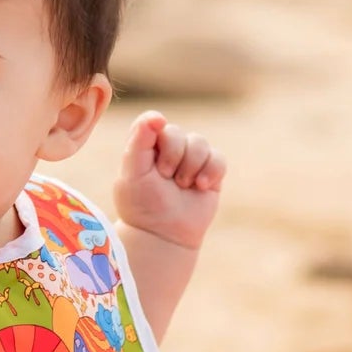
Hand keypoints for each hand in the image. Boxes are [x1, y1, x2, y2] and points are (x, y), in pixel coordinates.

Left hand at [113, 109, 225, 250]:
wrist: (164, 235)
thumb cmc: (142, 205)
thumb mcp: (133, 173)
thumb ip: (139, 142)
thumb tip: (157, 117)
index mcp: (144, 145)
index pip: (153, 122)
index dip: (156, 130)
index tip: (157, 139)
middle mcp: (167, 148)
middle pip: (177, 133)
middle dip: (173, 156)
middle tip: (165, 177)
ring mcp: (190, 158)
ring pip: (199, 143)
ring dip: (191, 166)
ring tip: (182, 186)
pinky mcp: (210, 171)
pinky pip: (218, 158)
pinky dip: (211, 171)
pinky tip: (200, 187)